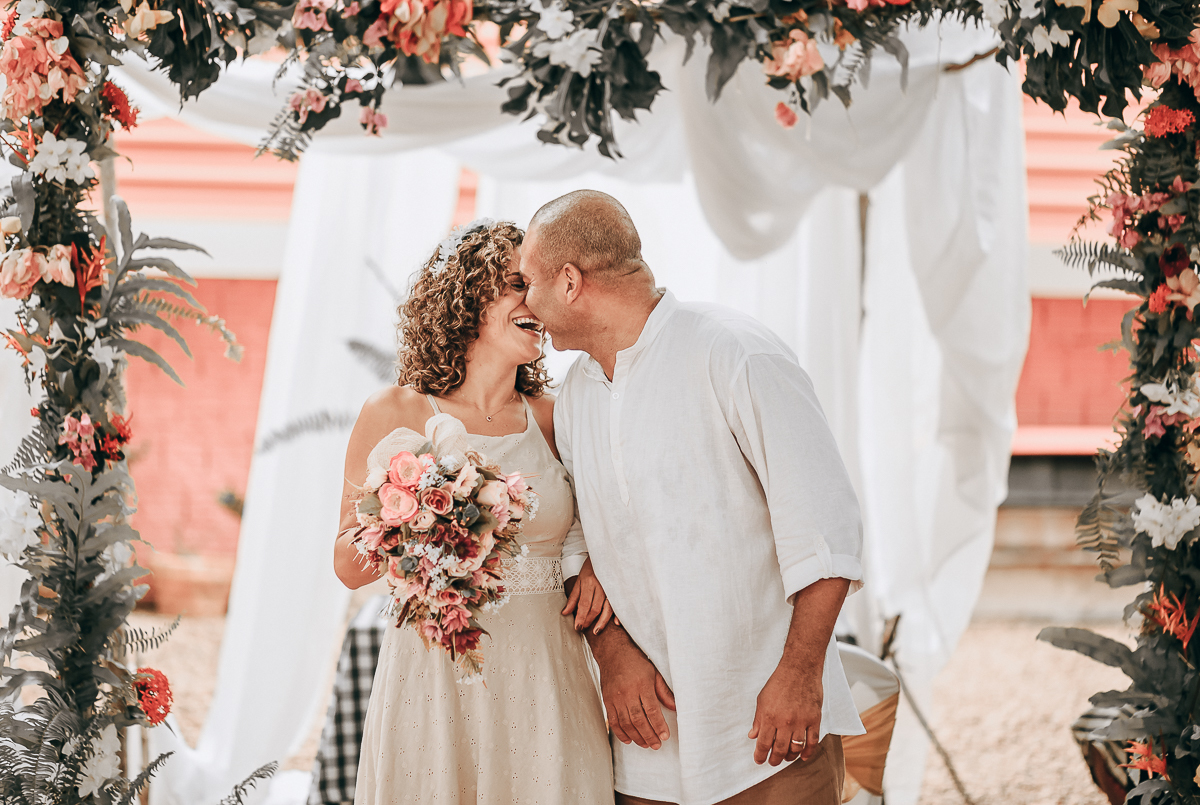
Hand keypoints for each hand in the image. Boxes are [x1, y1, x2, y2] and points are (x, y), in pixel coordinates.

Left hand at [562, 557, 616, 633]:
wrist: (604, 555)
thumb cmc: (591, 568)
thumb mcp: (579, 580)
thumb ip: (573, 598)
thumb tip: (565, 613)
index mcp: (589, 583)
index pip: (584, 604)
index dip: (581, 617)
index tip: (577, 627)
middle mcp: (601, 587)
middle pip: (595, 608)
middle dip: (589, 620)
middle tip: (583, 628)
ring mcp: (611, 589)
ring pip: (608, 609)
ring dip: (602, 622)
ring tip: (596, 631)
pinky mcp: (618, 590)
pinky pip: (618, 604)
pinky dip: (618, 614)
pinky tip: (616, 623)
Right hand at [590, 627, 675, 749]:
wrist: (612, 652)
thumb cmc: (636, 661)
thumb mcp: (654, 672)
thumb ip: (664, 691)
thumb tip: (676, 707)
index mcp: (642, 684)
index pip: (652, 710)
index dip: (659, 725)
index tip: (665, 736)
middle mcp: (627, 692)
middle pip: (639, 720)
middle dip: (649, 735)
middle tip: (657, 745)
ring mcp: (615, 697)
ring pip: (626, 723)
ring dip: (637, 737)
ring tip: (646, 744)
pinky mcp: (607, 700)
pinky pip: (613, 721)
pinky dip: (621, 733)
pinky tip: (629, 740)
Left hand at [748, 662, 822, 765]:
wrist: (799, 669)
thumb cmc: (779, 682)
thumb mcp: (762, 700)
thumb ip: (758, 720)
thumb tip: (753, 735)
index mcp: (769, 717)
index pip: (763, 743)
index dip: (760, 755)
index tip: (759, 760)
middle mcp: (785, 722)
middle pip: (779, 749)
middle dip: (774, 759)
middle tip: (772, 762)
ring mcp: (801, 722)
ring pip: (795, 748)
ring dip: (790, 756)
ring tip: (786, 757)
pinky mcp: (814, 719)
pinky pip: (812, 741)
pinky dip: (808, 752)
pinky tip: (803, 756)